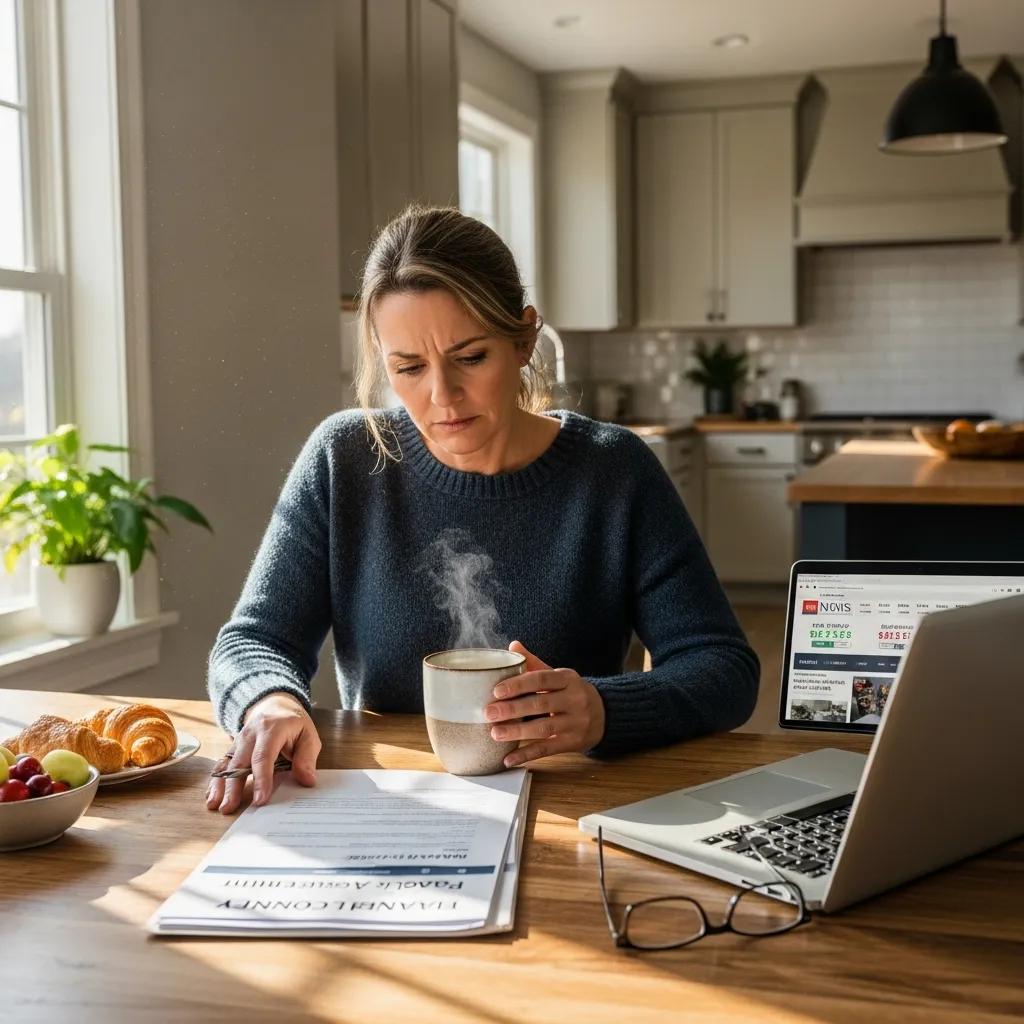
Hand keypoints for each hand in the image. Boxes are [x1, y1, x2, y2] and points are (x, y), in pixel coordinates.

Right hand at [205, 692, 320, 814]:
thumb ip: (307, 758)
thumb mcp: (308, 735)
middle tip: (229, 809)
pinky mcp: (232, 749)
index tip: (260, 800)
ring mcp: (238, 741)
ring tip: (214, 805)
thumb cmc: (293, 724)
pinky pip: (221, 765)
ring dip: (219, 786)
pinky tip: (211, 796)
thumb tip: (307, 780)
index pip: (263, 756)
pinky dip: (215, 781)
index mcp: (271, 729)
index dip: (261, 779)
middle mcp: (250, 734)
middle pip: (239, 762)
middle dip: (233, 787)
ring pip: (226, 764)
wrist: (275, 706)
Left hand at [484, 641, 605, 767]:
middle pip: (541, 704)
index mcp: (568, 679)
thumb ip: (534, 663)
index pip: (542, 679)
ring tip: (495, 733)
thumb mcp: (558, 676)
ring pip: (544, 728)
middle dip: (513, 709)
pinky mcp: (573, 743)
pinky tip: (508, 759)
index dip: (519, 684)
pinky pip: (547, 749)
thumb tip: (512, 646)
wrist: (604, 714)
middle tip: (489, 713)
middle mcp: (574, 700)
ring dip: (517, 732)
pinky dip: (526, 755)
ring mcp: (576, 723)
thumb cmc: (572, 692)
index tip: (496, 691)